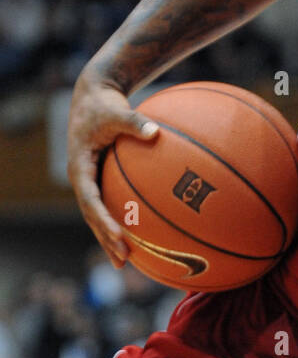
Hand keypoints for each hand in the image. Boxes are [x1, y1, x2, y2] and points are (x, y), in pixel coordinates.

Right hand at [66, 73, 158, 267]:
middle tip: (124, 260)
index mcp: (80, 167)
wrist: (92, 95)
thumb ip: (135, 122)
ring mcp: (90, 179)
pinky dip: (120, 219)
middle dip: (106, 239)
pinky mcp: (99, 178)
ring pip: (98, 215)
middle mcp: (82, 178)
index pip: (89, 201)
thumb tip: (156, 131)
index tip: (118, 236)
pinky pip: (109, 202)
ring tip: (125, 262)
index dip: (103, 220)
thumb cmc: (104, 104)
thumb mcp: (117, 111)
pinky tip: (140, 233)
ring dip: (109, 237)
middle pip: (92, 216)